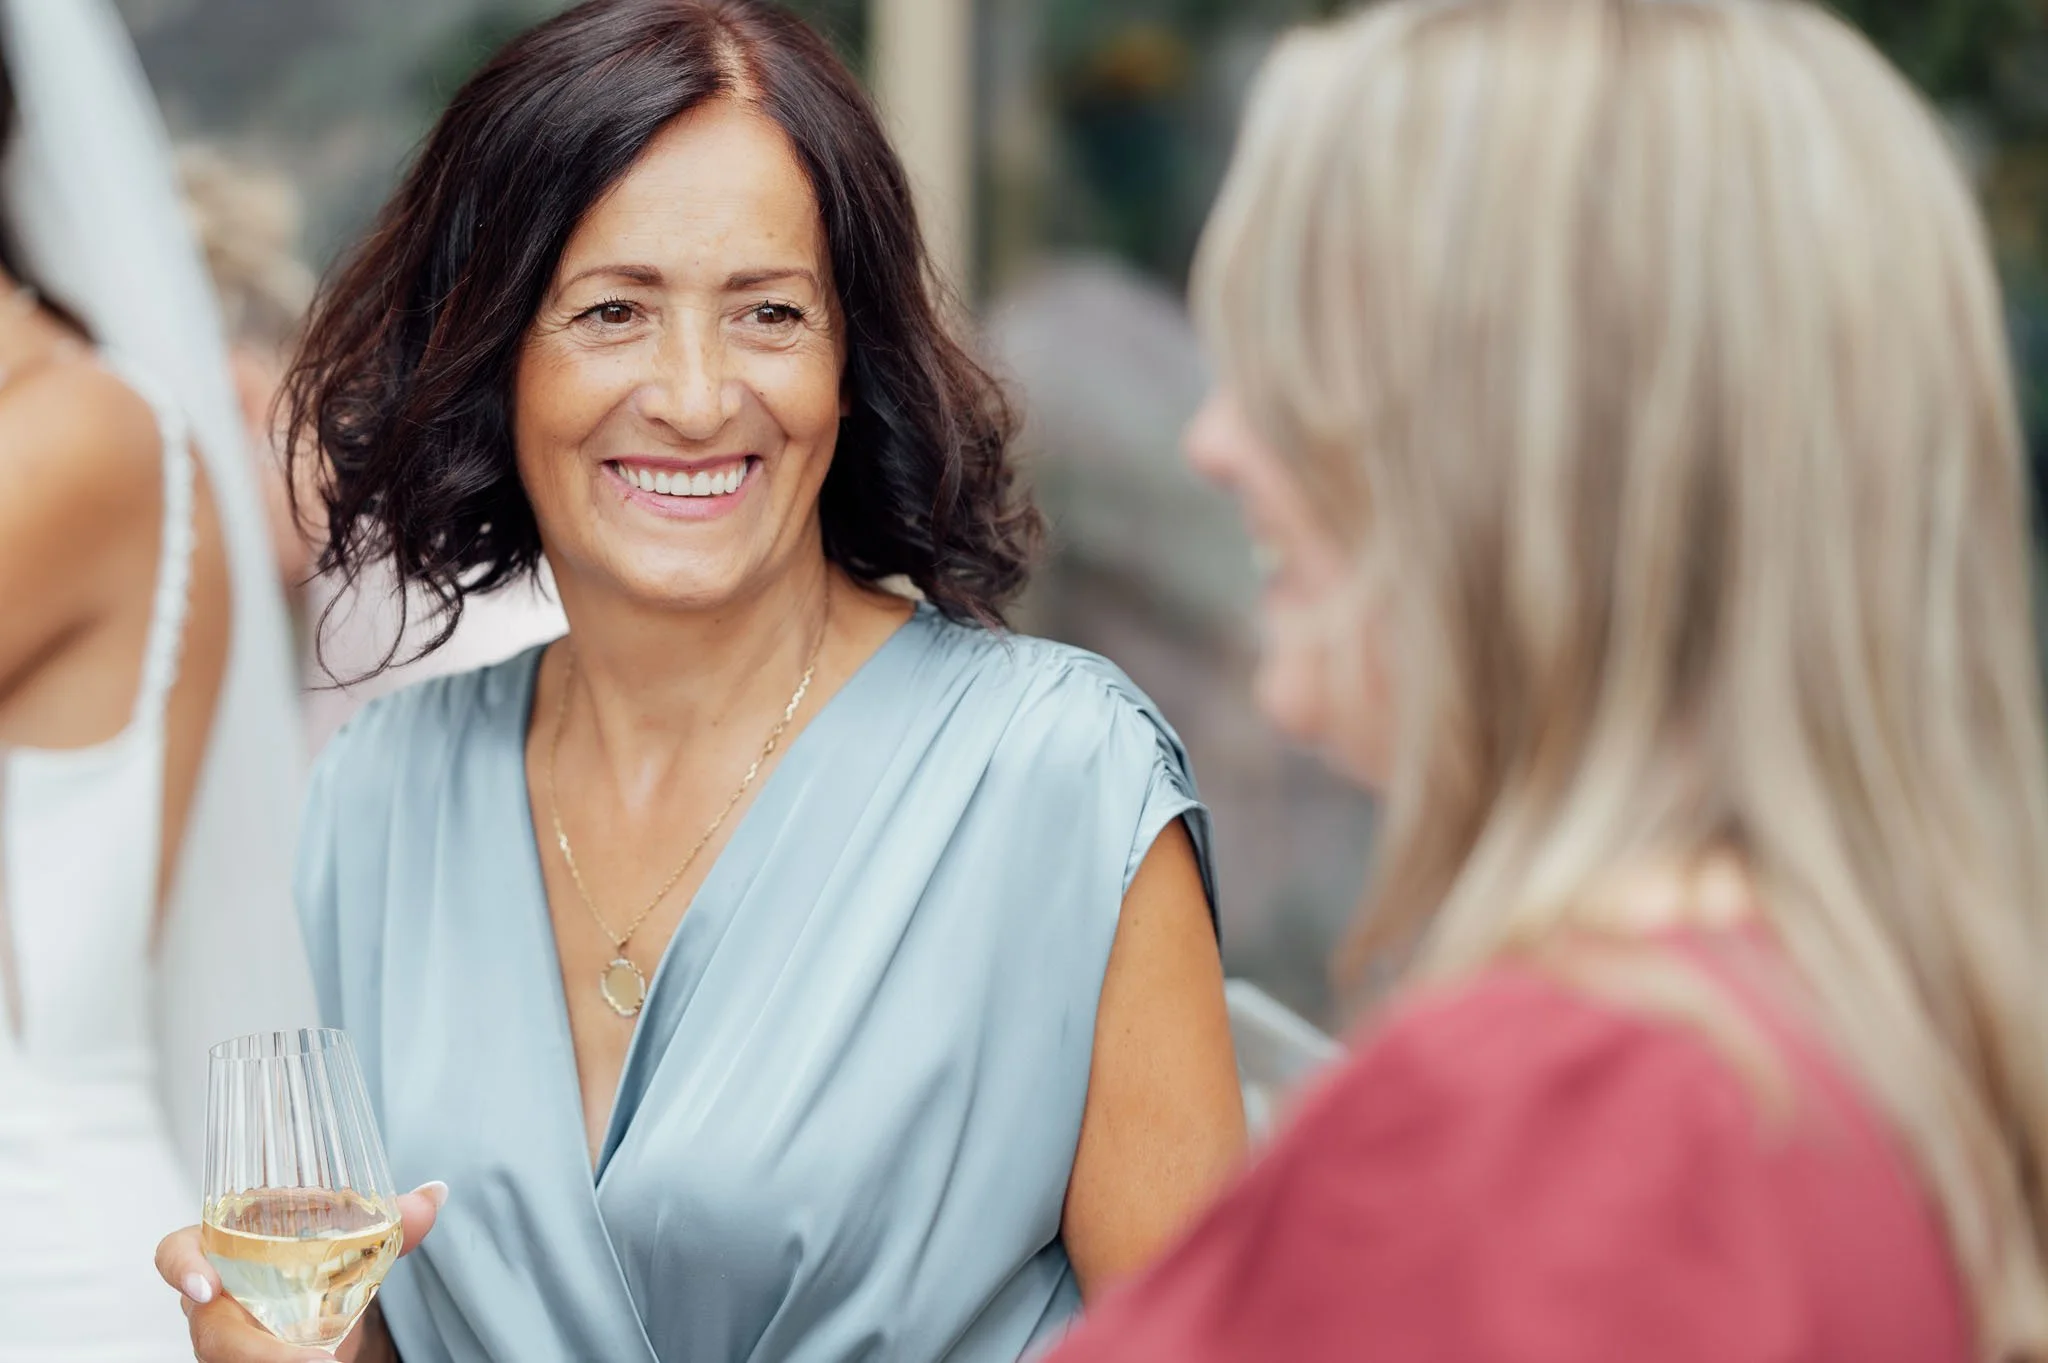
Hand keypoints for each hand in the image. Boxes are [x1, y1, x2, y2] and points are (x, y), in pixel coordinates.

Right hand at [155, 1182, 445, 1360]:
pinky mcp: (240, 1360)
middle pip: (210, 1329)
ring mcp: (223, 1337)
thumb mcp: (353, 1241)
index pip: (177, 1251)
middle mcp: (214, 1297)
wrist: (323, 1303)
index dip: (182, 1267)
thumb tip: (436, 1194)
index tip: (207, 1288)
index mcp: (227, 1248)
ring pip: (227, 1360)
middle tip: (318, 1359)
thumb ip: (392, 1222)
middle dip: (256, 1352)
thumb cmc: (317, 1258)